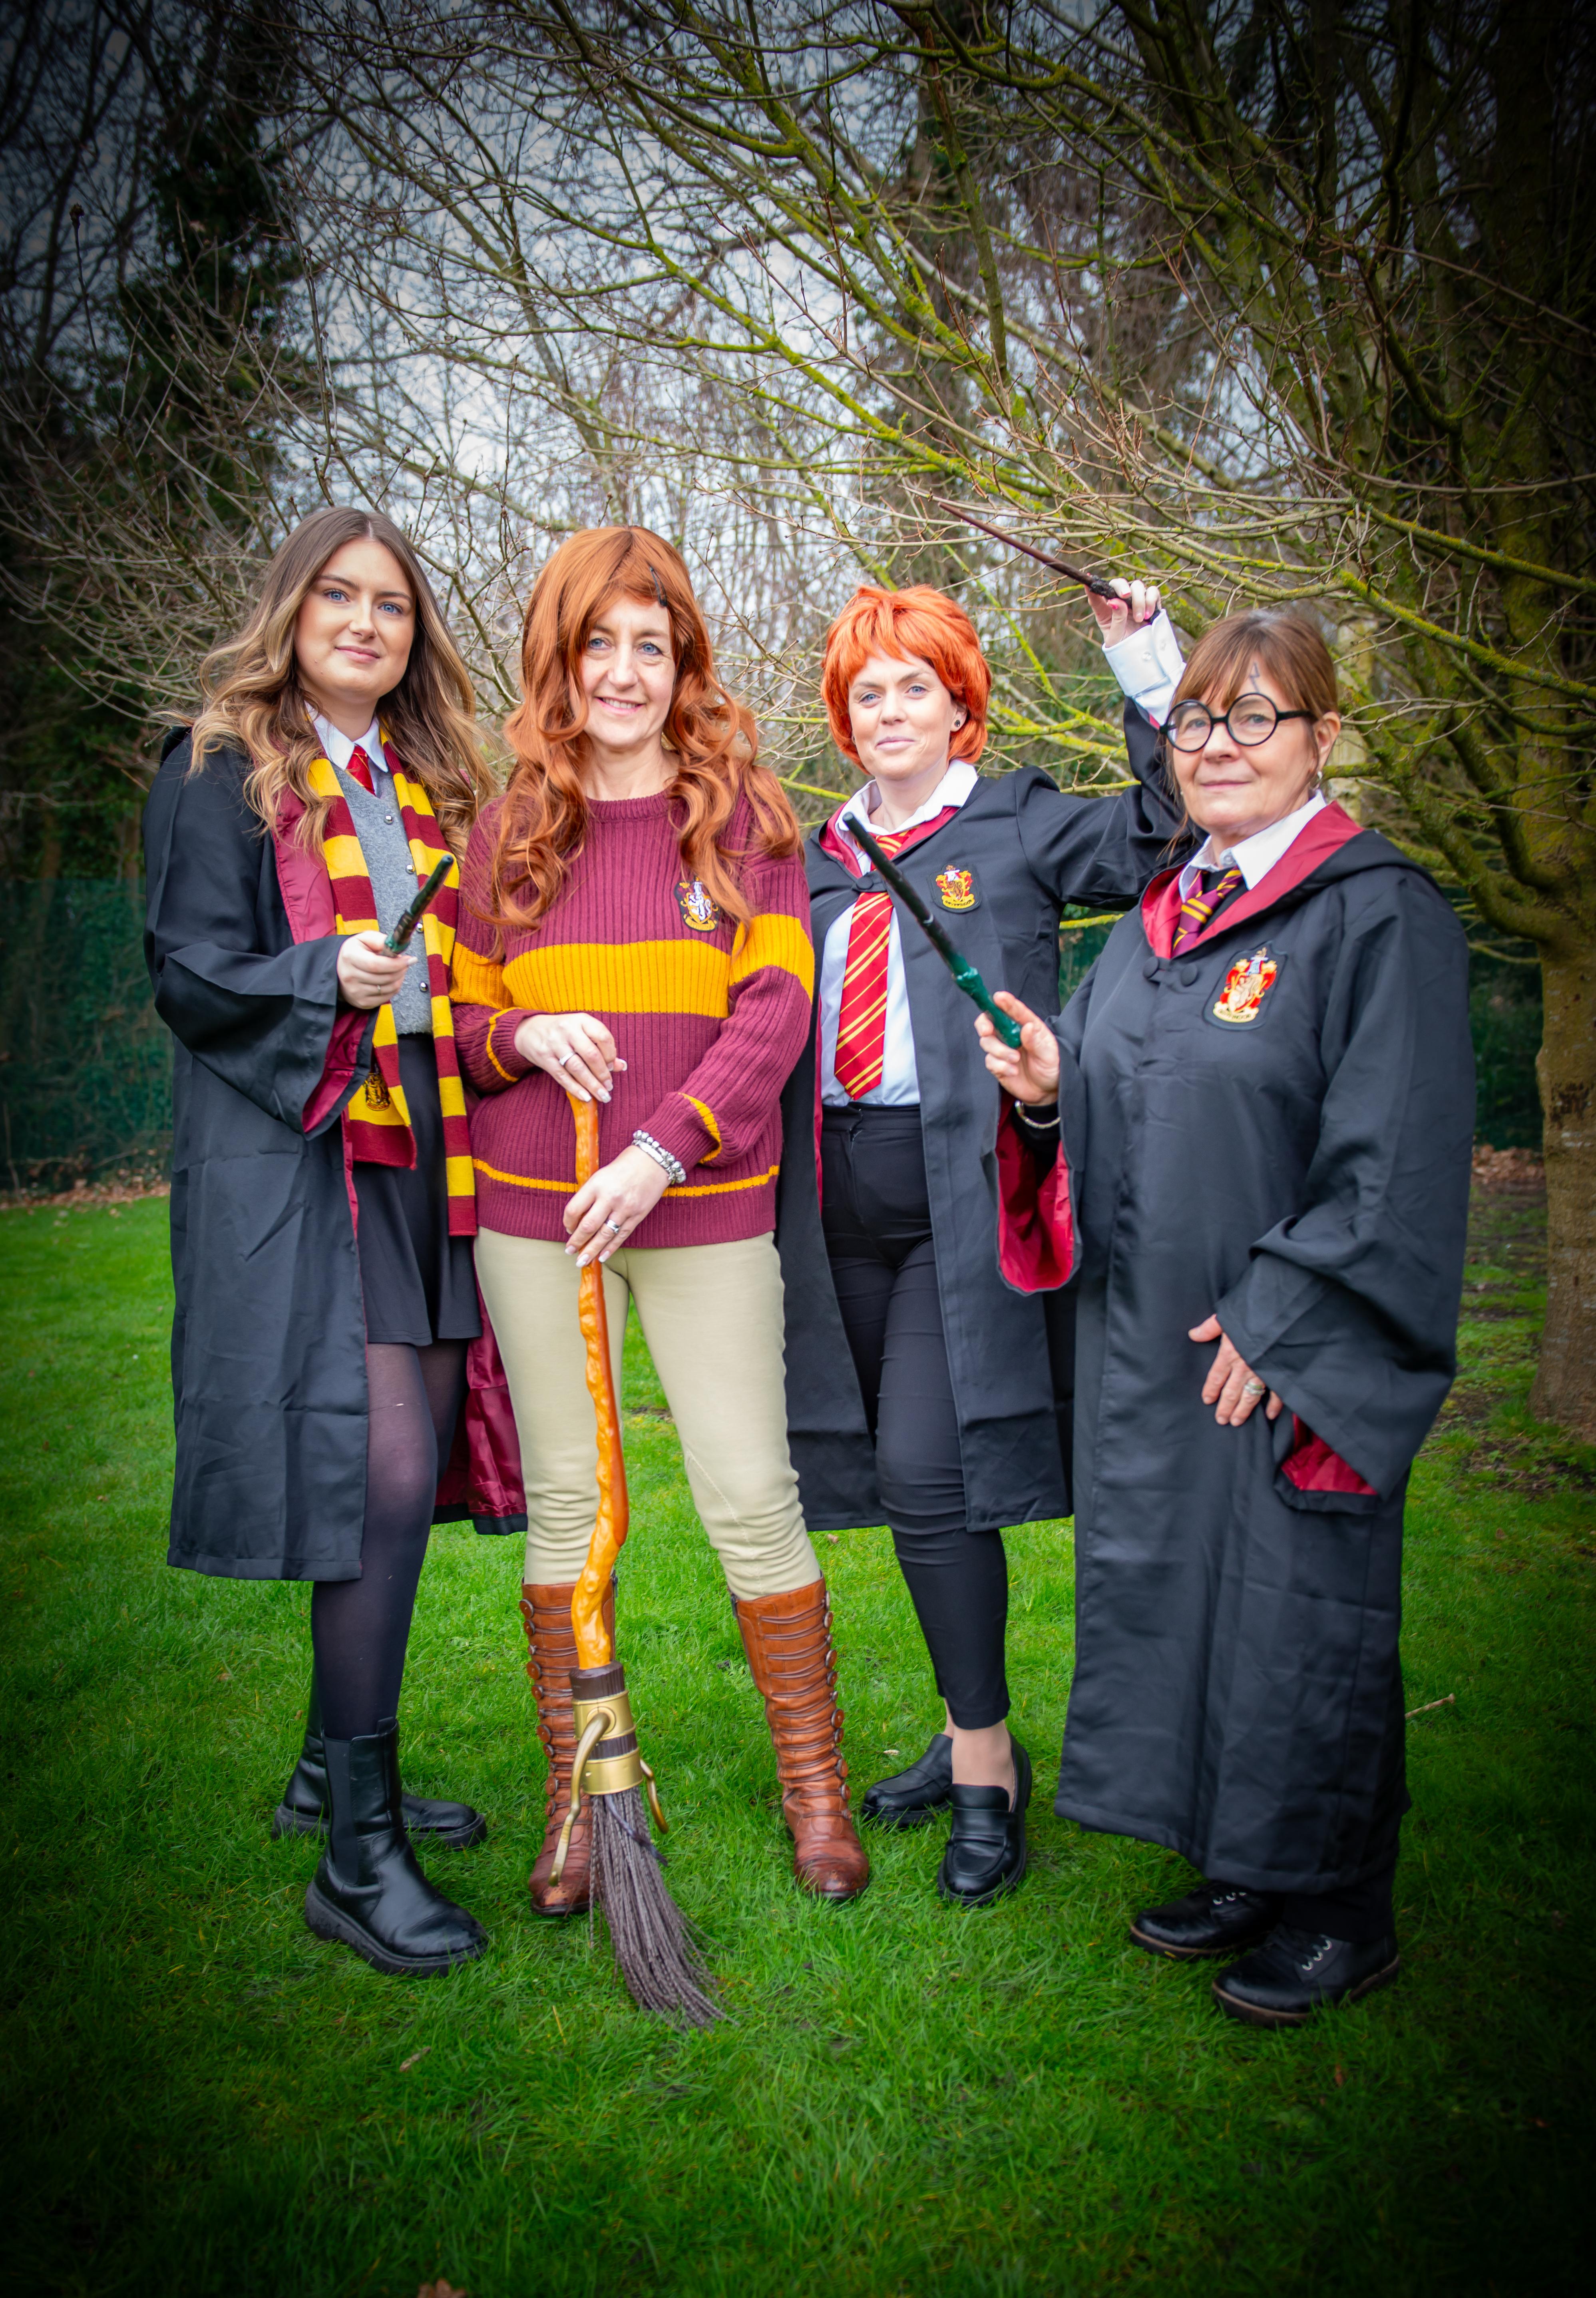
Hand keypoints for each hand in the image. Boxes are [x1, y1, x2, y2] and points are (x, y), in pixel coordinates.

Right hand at [336, 929, 414, 1010]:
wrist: (340, 969)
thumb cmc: (357, 952)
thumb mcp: (365, 939)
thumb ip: (380, 940)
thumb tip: (396, 947)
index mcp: (350, 957)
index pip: (376, 965)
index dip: (396, 964)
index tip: (409, 959)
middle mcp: (350, 976)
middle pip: (385, 978)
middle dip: (401, 970)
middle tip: (405, 963)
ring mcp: (355, 992)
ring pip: (388, 988)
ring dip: (399, 978)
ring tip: (398, 970)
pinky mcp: (362, 1002)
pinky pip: (386, 997)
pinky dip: (394, 988)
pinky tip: (392, 979)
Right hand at [513, 1011, 626, 1102]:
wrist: (530, 1030)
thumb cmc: (564, 1032)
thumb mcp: (582, 1032)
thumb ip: (601, 1047)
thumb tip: (621, 1066)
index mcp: (581, 1020)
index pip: (602, 1036)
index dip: (610, 1054)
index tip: (612, 1066)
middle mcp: (568, 1030)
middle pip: (591, 1054)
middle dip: (603, 1073)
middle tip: (609, 1086)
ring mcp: (554, 1044)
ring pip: (577, 1068)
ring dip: (592, 1084)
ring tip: (602, 1095)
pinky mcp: (544, 1058)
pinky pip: (562, 1076)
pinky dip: (575, 1088)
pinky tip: (586, 1097)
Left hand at [564, 1144, 670, 1264]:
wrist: (652, 1161)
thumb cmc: (624, 1166)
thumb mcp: (601, 1175)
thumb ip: (590, 1195)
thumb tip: (578, 1219)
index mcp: (596, 1184)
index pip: (574, 1209)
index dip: (568, 1223)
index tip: (568, 1229)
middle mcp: (609, 1197)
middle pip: (588, 1226)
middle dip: (577, 1242)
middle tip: (569, 1251)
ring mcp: (625, 1208)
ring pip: (604, 1235)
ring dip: (591, 1250)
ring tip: (582, 1261)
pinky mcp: (637, 1215)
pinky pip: (621, 1235)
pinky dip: (611, 1248)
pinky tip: (602, 1257)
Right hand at [976, 991, 1060, 1103]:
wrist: (1047, 1091)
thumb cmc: (1051, 1066)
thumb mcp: (1049, 1054)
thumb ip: (1036, 1041)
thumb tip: (1027, 1027)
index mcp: (1026, 1025)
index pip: (1013, 1010)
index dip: (1005, 1002)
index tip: (998, 997)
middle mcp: (1011, 1034)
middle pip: (989, 1021)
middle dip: (984, 1024)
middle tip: (987, 1031)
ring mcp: (1002, 1048)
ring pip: (987, 1042)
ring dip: (999, 1050)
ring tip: (1015, 1059)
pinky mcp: (997, 1064)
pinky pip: (990, 1061)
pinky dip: (1000, 1065)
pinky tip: (1013, 1071)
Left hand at [1088, 577, 1161, 650]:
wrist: (1143, 656)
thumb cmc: (1124, 647)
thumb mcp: (1116, 638)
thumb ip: (1116, 619)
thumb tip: (1116, 601)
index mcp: (1105, 611)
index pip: (1096, 595)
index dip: (1092, 585)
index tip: (1088, 578)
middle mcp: (1119, 603)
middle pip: (1118, 583)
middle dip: (1122, 586)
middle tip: (1125, 596)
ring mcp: (1135, 601)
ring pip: (1137, 585)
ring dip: (1138, 599)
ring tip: (1139, 618)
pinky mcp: (1149, 602)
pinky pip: (1152, 591)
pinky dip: (1151, 599)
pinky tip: (1148, 614)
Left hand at [1190, 1314, 1282, 1425]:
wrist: (1283, 1313)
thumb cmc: (1253, 1312)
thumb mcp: (1227, 1316)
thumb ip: (1210, 1328)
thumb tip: (1193, 1334)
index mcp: (1229, 1353)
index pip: (1216, 1377)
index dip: (1210, 1390)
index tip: (1207, 1401)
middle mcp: (1244, 1366)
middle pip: (1231, 1392)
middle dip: (1225, 1407)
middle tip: (1220, 1420)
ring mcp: (1262, 1372)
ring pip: (1249, 1397)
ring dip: (1242, 1411)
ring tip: (1235, 1422)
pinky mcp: (1279, 1372)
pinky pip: (1276, 1393)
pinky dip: (1274, 1405)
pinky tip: (1268, 1416)